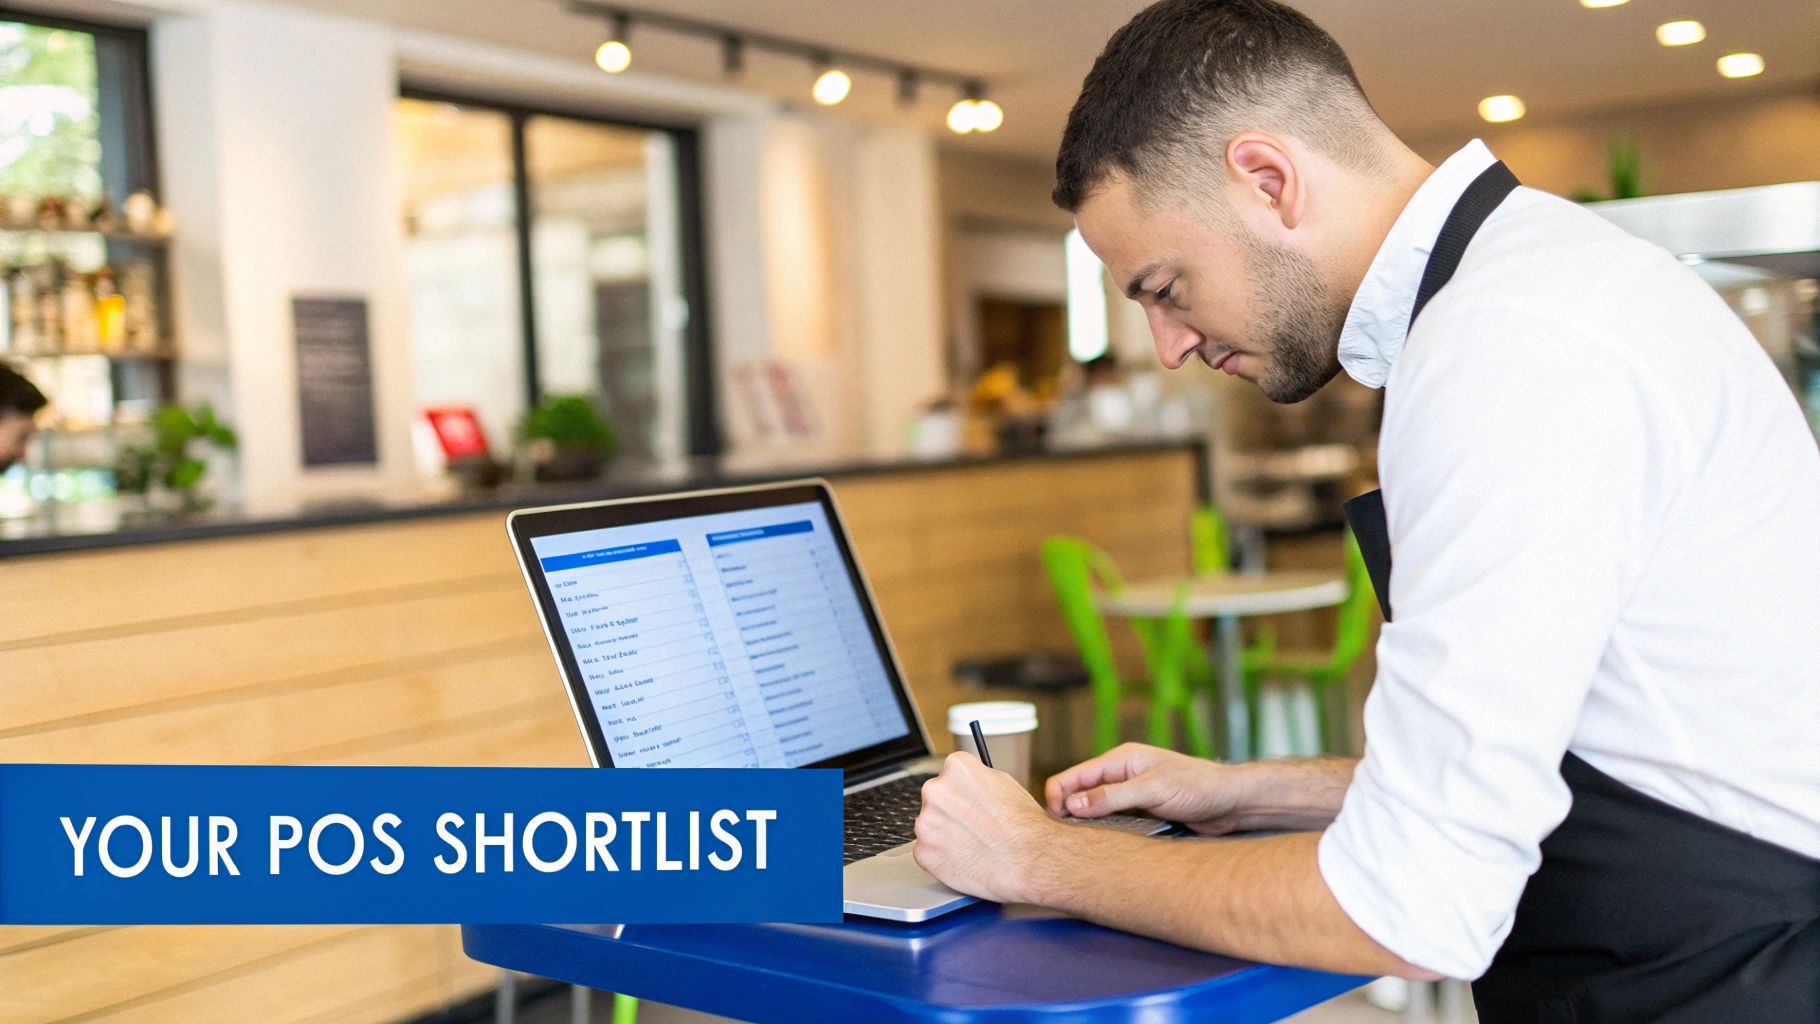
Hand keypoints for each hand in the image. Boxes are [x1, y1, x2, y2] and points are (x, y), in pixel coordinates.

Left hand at [913, 752, 1059, 903]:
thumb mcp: (1005, 783)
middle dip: (951, 811)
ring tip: (973, 844)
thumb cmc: (1023, 825)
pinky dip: (941, 857)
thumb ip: (977, 778)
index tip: (971, 802)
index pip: (950, 774)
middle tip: (974, 826)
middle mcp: (935, 790)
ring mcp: (926, 823)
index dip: (964, 791)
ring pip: (930, 826)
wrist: (1029, 861)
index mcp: (956, 767)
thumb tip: (968, 783)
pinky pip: (927, 852)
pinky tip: (964, 859)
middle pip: (937, 798)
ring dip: (945, 834)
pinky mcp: (923, 852)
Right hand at [1045, 743, 1255, 834]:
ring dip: (1088, 827)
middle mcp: (1121, 775)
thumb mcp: (1152, 789)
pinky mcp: (1142, 813)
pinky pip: (1114, 822)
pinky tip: (1106, 848)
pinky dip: (1106, 833)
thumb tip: (1073, 806)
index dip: (1057, 799)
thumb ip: (1112, 797)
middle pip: (1080, 795)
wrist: (1231, 802)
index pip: (1072, 777)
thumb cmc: (1198, 787)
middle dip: (1068, 815)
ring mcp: (1131, 795)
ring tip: (1084, 848)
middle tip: (1065, 842)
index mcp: (1120, 760)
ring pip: (1096, 811)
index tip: (1058, 825)